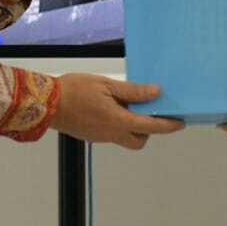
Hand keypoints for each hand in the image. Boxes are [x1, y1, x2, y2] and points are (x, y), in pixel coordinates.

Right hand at [51, 74, 183, 149]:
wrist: (46, 103)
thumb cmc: (75, 90)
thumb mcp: (107, 85)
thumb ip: (132, 92)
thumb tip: (156, 93)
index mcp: (118, 121)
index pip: (151, 126)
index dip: (168, 125)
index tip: (180, 123)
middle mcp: (111, 134)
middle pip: (139, 141)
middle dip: (149, 131)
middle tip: (150, 112)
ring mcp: (100, 137)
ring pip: (125, 138)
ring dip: (132, 127)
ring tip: (129, 105)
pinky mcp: (91, 136)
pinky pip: (112, 134)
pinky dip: (118, 124)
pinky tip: (113, 108)